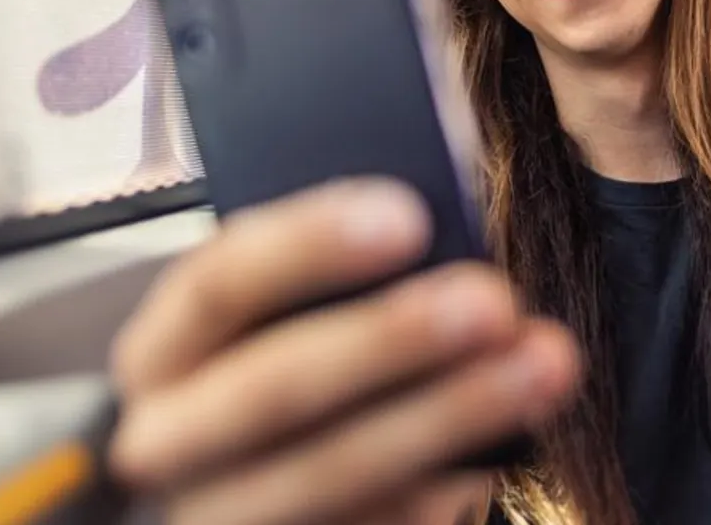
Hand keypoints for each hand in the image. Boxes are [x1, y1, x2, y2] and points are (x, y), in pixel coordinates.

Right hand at [108, 177, 581, 524]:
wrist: (250, 483)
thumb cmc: (292, 364)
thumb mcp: (286, 314)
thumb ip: (337, 270)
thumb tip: (435, 218)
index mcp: (165, 350)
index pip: (219, 283)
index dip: (308, 244)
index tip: (411, 215)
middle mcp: (171, 440)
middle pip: (276, 388)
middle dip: (391, 341)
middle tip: (495, 300)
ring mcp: (222, 515)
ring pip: (333, 473)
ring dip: (450, 415)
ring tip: (545, 363)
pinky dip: (439, 496)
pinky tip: (499, 457)